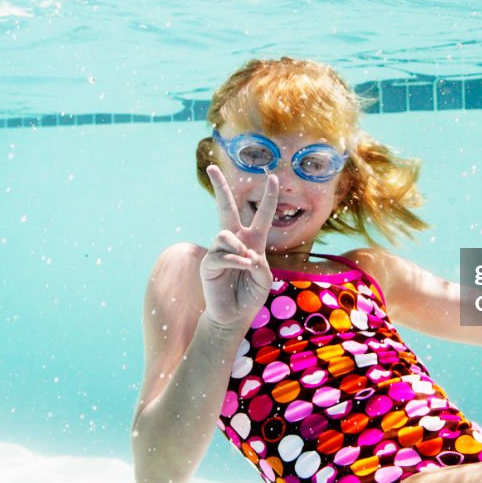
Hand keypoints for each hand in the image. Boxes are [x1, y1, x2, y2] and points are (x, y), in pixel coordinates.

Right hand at [199, 165, 277, 328]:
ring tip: (246, 262)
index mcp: (254, 240)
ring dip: (238, 248)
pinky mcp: (209, 263)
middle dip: (219, 187)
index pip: (262, 214)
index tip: (272, 177)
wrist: (235, 314)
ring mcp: (220, 249)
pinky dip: (235, 260)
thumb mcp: (265, 279)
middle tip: (211, 167)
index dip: (269, 196)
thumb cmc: (251, 294)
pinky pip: (221, 254)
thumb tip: (246, 254)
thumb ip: (260, 265)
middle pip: (226, 207)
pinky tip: (241, 267)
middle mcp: (236, 240)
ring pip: (225, 234)